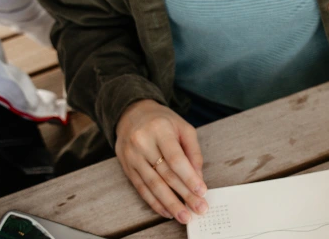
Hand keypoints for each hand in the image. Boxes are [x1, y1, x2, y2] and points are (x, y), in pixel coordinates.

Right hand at [115, 99, 207, 223]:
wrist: (131, 113)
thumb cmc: (162, 121)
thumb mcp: (183, 127)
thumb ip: (193, 151)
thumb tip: (198, 177)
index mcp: (159, 129)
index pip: (175, 158)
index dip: (188, 177)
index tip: (201, 191)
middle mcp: (142, 142)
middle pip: (165, 174)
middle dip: (184, 194)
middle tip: (199, 208)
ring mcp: (132, 156)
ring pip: (152, 184)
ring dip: (170, 203)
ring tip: (184, 215)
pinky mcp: (126, 166)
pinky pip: (141, 188)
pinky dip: (154, 202)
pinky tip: (166, 211)